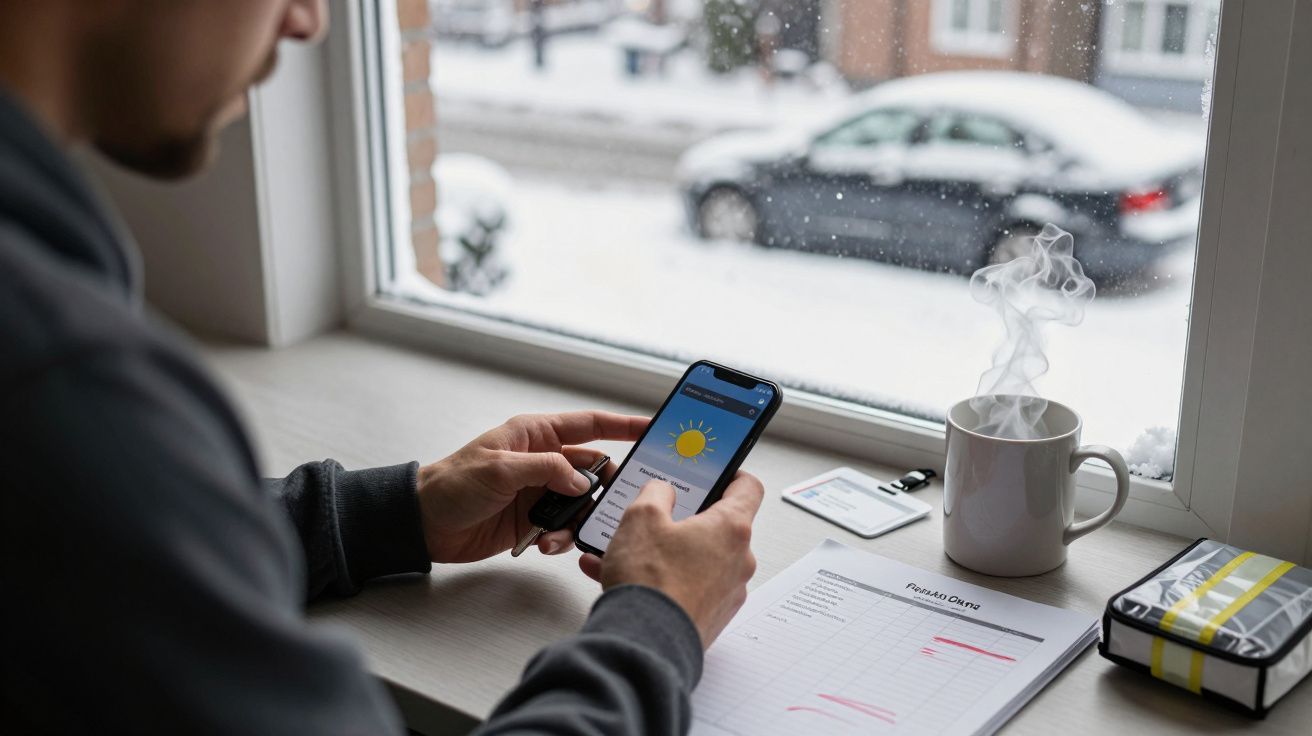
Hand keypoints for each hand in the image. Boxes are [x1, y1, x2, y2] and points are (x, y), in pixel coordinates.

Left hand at [417, 411, 646, 562]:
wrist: (424, 524)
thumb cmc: (452, 484)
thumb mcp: (499, 468)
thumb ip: (546, 469)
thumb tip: (582, 481)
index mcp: (537, 434)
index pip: (590, 424)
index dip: (624, 425)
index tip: (653, 428)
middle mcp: (544, 460)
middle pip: (595, 471)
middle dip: (606, 490)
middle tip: (614, 506)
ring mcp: (541, 492)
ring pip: (583, 504)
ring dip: (579, 521)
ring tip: (560, 534)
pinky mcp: (534, 520)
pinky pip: (564, 528)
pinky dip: (562, 538)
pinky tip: (545, 544)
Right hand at [579, 472, 763, 649]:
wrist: (645, 645)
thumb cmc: (651, 583)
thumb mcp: (641, 518)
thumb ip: (655, 493)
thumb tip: (662, 491)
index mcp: (731, 529)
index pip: (748, 488)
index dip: (731, 474)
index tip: (716, 472)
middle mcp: (738, 561)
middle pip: (718, 527)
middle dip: (684, 519)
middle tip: (657, 514)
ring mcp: (726, 593)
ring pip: (695, 560)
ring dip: (662, 552)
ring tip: (621, 550)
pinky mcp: (709, 618)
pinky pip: (684, 587)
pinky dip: (658, 580)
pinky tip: (617, 576)